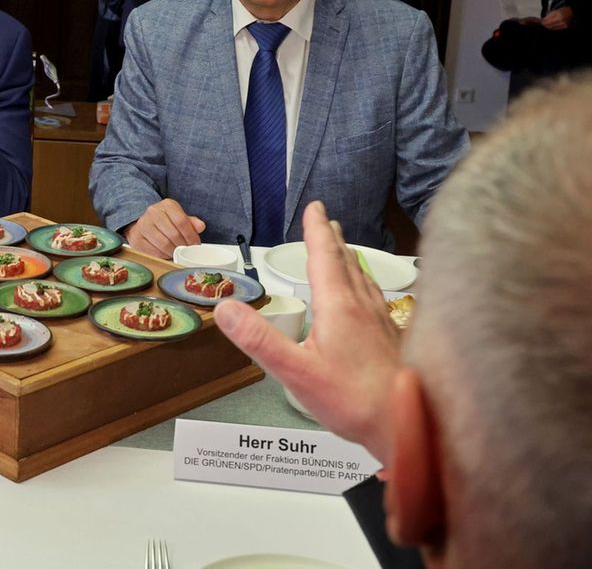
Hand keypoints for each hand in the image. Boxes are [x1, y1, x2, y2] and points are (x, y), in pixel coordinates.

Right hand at [124, 198, 204, 258]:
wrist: (144, 222)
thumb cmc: (166, 221)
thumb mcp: (179, 217)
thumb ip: (191, 222)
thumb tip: (200, 226)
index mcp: (167, 205)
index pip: (181, 221)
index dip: (191, 236)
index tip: (195, 244)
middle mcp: (153, 212)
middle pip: (173, 234)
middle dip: (183, 246)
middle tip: (187, 251)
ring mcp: (143, 224)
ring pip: (164, 244)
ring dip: (174, 252)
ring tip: (177, 253)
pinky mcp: (136, 237)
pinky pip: (153, 251)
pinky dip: (163, 256)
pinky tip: (166, 254)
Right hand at [213, 201, 399, 463]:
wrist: (410, 427)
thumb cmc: (354, 401)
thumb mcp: (295, 372)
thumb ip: (259, 340)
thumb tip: (225, 307)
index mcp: (339, 307)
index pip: (324, 258)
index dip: (316, 231)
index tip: (314, 207)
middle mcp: (364, 307)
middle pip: (346, 264)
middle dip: (333, 240)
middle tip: (326, 221)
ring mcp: (382, 322)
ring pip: (363, 280)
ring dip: (350, 260)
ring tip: (344, 250)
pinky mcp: (393, 340)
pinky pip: (376, 299)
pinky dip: (365, 284)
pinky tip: (368, 298)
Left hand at [541, 6, 572, 30]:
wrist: (571, 12)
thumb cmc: (562, 11)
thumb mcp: (554, 11)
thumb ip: (548, 16)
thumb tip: (542, 21)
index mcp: (559, 17)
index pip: (549, 22)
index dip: (544, 22)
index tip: (540, 22)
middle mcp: (562, 22)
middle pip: (550, 26)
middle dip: (545, 25)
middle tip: (542, 24)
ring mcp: (564, 25)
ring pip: (553, 28)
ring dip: (548, 27)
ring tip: (545, 24)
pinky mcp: (565, 27)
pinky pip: (556, 29)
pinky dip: (552, 27)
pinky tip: (550, 26)